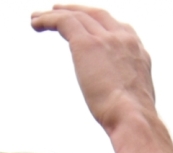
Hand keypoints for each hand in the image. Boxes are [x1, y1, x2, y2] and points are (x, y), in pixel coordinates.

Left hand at [31, 7, 156, 133]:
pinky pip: (64, 22)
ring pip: (77, 16)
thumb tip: (117, 101)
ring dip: (55, 15)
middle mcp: (124, 39)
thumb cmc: (133, 120)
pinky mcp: (86, 44)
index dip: (98, 23)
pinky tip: (35, 23)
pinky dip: (47, 20)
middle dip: (77, 11)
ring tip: (37, 18)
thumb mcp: (135, 99)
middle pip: (97, 15)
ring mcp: (106, 39)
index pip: (117, 28)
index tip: (86, 25)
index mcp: (137, 51)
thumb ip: (125, 91)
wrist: (133, 118)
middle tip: (58, 12)